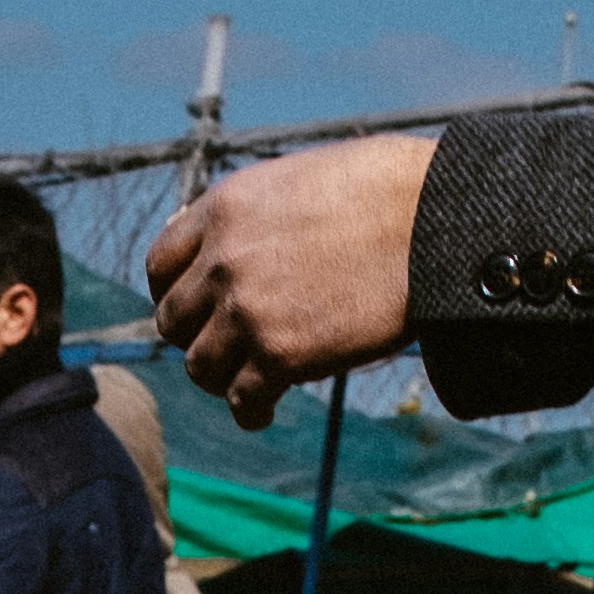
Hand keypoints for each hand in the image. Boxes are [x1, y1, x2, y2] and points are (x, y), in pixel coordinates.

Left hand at [148, 135, 437, 425]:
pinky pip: (240, 402)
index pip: (160, 264)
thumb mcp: (298, 181)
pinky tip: (265, 411)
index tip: (198, 308)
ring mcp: (247, 310)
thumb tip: (224, 248)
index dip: (175, 291)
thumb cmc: (383, 191)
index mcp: (225, 206)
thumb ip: (252, 215)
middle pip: (173, 322)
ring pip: (200, 367)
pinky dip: (250, 412)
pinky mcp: (279, 356)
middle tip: (228, 345)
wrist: (433, 218)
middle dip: (198, 335)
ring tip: (248, 379)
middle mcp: (223, 258)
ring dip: (222, 376)